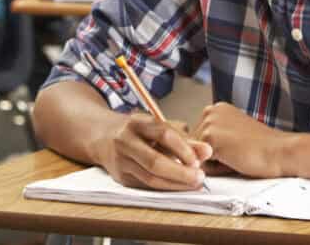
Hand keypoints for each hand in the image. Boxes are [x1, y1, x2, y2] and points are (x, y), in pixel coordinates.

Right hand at [94, 112, 212, 190]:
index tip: (200, 158)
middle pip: (154, 161)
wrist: (102, 136)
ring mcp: (121, 161)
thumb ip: (183, 139)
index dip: (183, 148)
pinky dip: (165, 187)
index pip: (163, 134)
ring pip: (150, 178)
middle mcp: (125, 141)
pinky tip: (179, 186)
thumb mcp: (157, 127)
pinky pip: (146, 185)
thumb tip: (206, 151)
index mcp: (136, 122)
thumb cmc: (136, 130)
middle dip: (180, 172)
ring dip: (175, 183)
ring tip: (194, 183)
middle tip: (200, 177)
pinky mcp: (121, 177)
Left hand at [194, 102, 288, 177]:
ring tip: (236, 156)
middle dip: (211, 158)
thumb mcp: (232, 138)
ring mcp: (209, 122)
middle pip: (193, 147)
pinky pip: (200, 163)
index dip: (215, 152)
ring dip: (213, 164)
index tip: (238, 147)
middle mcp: (210, 110)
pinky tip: (234, 160)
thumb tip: (188, 156)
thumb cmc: (260, 150)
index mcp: (216, 109)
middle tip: (238, 153)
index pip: (198, 139)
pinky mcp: (210, 136)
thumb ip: (211, 142)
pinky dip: (216, 169)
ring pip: (196, 156)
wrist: (280, 152)